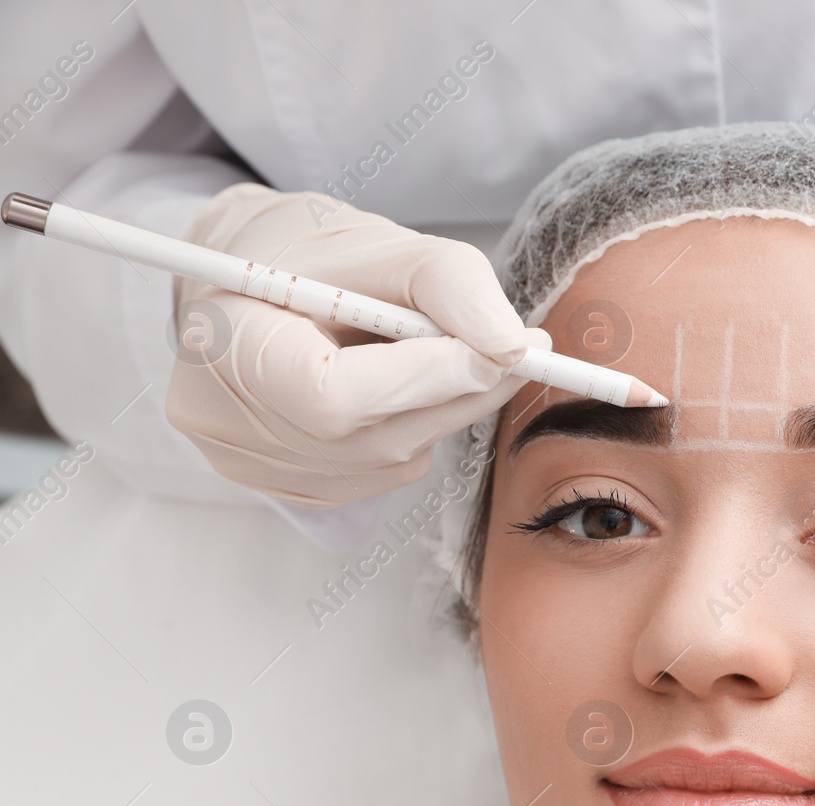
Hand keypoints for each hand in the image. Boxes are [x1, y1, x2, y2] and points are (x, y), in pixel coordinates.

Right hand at [166, 183, 541, 506]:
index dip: (430, 377)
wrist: (246, 279)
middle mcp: (226, 424)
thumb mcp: (375, 240)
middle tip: (521, 349)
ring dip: (444, 409)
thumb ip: (449, 284)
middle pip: (374, 437)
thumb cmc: (302, 251)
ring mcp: (255, 467)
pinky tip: (404, 386)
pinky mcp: (292, 487)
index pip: (335, 395)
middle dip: (461, 391)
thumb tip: (510, 346)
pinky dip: (415, 428)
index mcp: (222, 347)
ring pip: (391, 460)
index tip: (508, 346)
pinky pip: (384, 472)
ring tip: (448, 352)